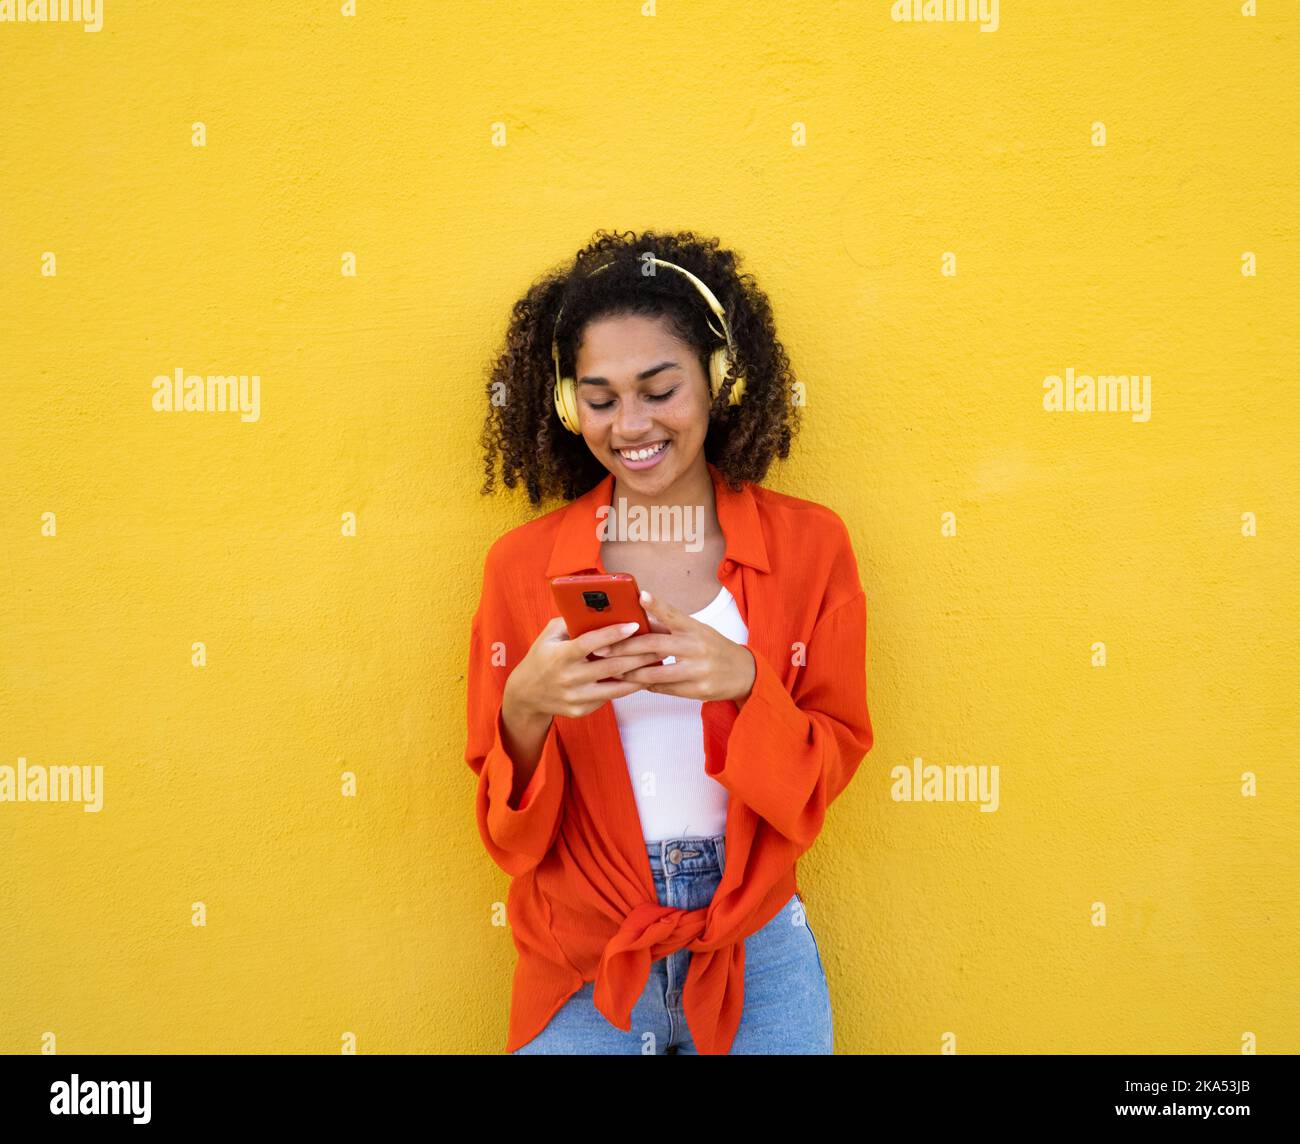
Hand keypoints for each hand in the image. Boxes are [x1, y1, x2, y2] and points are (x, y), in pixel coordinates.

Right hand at [503, 615, 663, 721]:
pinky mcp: (580, 710)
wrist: (526, 694)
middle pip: (610, 666)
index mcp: (560, 656)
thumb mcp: (550, 635)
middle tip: (660, 645)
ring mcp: (575, 697)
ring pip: (615, 687)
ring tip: (657, 664)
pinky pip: (608, 698)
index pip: (590, 643)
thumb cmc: (543, 656)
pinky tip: (641, 678)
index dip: (613, 634)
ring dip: (639, 675)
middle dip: (639, 655)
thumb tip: (600, 609)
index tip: (634, 625)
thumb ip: (572, 622)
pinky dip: (625, 688)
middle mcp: (568, 678)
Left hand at [594, 589, 756, 704]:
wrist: (744, 673)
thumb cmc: (715, 648)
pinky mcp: (698, 690)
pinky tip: (633, 682)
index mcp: (696, 629)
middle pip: (656, 645)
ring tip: (612, 670)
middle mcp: (698, 647)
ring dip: (631, 673)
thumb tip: (641, 616)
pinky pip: (665, 688)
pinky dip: (647, 685)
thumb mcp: (698, 631)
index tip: (642, 595)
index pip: (674, 614)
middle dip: (625, 648)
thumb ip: (671, 626)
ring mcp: (698, 670)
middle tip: (602, 648)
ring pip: (656, 672)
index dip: (657, 605)